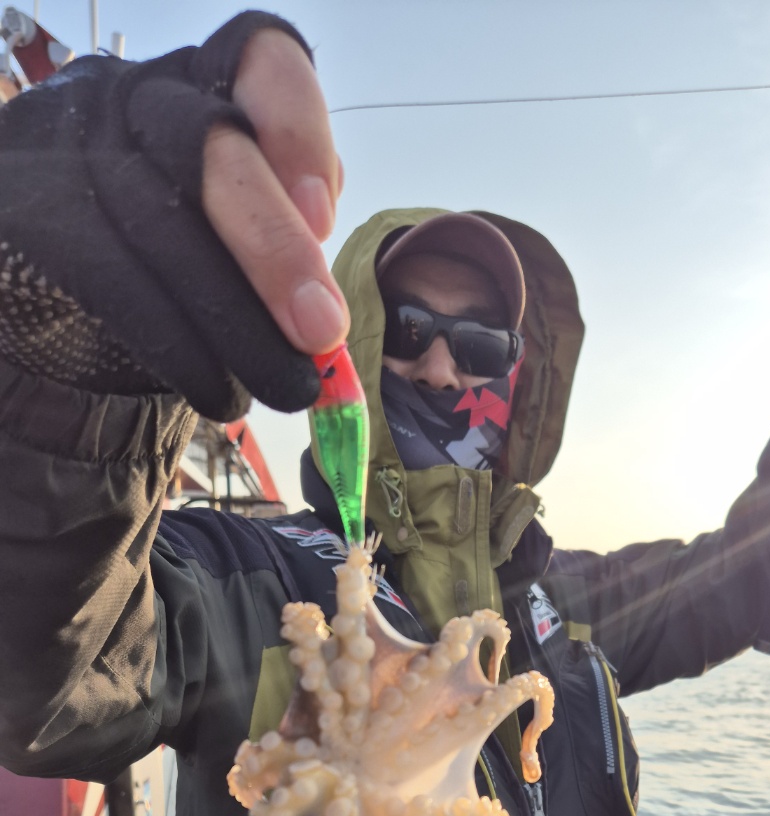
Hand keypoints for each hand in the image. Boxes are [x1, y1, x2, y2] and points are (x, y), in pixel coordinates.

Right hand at [0, 12, 347, 418]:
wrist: (45, 277)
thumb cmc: (169, 246)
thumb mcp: (234, 222)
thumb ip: (286, 237)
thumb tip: (325, 312)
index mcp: (204, 83)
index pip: (260, 60)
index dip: (299, 131)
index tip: (325, 219)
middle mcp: (136, 98)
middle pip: (210, 150)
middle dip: (275, 249)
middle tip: (322, 331)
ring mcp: (74, 149)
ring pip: (164, 226)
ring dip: (237, 322)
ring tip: (289, 387)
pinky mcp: (36, 214)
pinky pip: (116, 283)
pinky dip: (179, 348)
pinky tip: (220, 391)